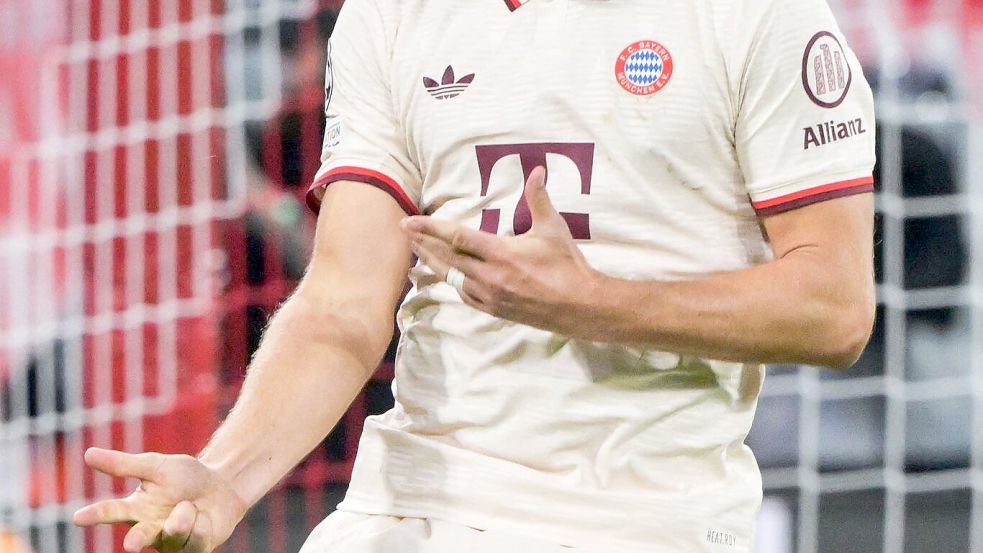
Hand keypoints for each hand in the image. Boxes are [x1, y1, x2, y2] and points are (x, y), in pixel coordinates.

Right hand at [73, 448, 247, 552]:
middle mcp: (149, 530)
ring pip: (175, 530)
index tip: (78, 517)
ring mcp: (170, 543)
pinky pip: (196, 536)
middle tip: (131, 544)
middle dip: (137, 539)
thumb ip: (125, 465)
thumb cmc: (185, 476)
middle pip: (139, 536)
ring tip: (190, 505)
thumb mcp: (157, 466)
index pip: (111, 512)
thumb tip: (88, 454)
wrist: (222, 486)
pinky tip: (203, 518)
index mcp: (136, 509)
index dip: (96, 515)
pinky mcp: (192, 550)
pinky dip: (202, 522)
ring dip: (186, 513)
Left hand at [401, 166, 602, 335]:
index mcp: (501, 253)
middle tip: (406, 232)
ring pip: (452, 278)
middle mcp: (490, 276)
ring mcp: (490, 296)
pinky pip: (465, 295)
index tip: (409, 222)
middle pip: (446, 258)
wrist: (579, 306)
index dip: (430, 228)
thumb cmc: (568, 266)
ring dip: (433, 264)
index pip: (456, 237)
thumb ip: (539, 198)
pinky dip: (453, 283)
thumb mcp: (553, 228)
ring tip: (418, 252)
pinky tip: (447, 276)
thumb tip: (537, 171)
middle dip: (423, 244)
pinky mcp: (495, 310)